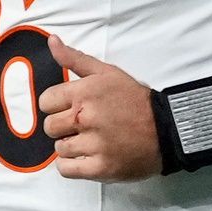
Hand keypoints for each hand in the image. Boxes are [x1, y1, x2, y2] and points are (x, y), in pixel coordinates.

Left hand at [40, 35, 161, 181]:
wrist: (166, 129)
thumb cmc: (135, 99)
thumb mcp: (106, 72)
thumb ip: (74, 58)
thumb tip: (51, 40)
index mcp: (84, 92)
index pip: (45, 102)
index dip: (56, 105)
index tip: (70, 108)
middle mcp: (85, 118)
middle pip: (50, 126)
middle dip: (62, 126)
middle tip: (82, 125)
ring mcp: (93, 145)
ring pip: (58, 149)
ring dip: (70, 146)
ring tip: (89, 141)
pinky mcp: (100, 168)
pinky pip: (66, 170)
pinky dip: (72, 165)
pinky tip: (85, 157)